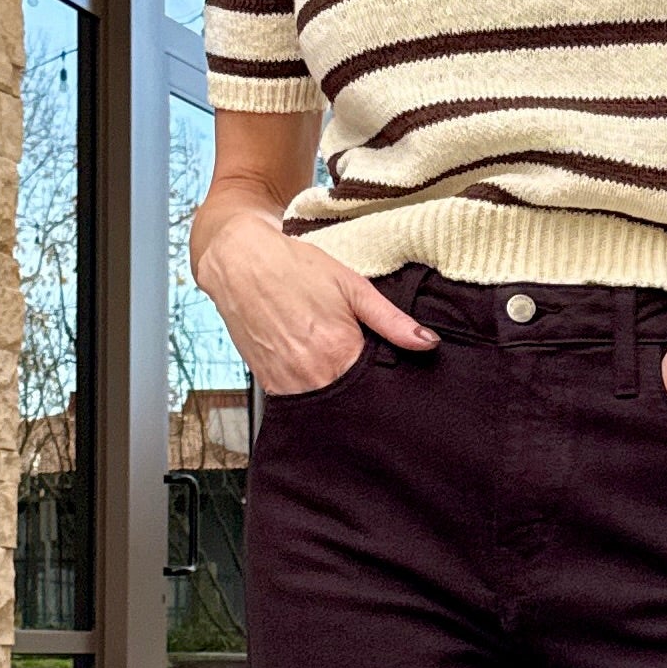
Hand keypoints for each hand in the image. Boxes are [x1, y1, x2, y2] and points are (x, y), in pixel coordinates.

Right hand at [192, 205, 435, 393]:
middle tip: (363, 370)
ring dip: (335, 393)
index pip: (376, 389)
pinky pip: (299, 402)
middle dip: (362, 392)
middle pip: (351, 402)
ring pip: (324, 406)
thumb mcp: (352, 287)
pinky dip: (312, 391)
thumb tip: (427, 343)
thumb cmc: (295, 268)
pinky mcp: (268, 386)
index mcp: (338, 353)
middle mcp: (311, 376)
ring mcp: (286, 385)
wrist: (239, 261)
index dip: (386, 384)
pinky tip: (315, 370)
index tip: (390, 376)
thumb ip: (391, 320)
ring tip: (336, 367)